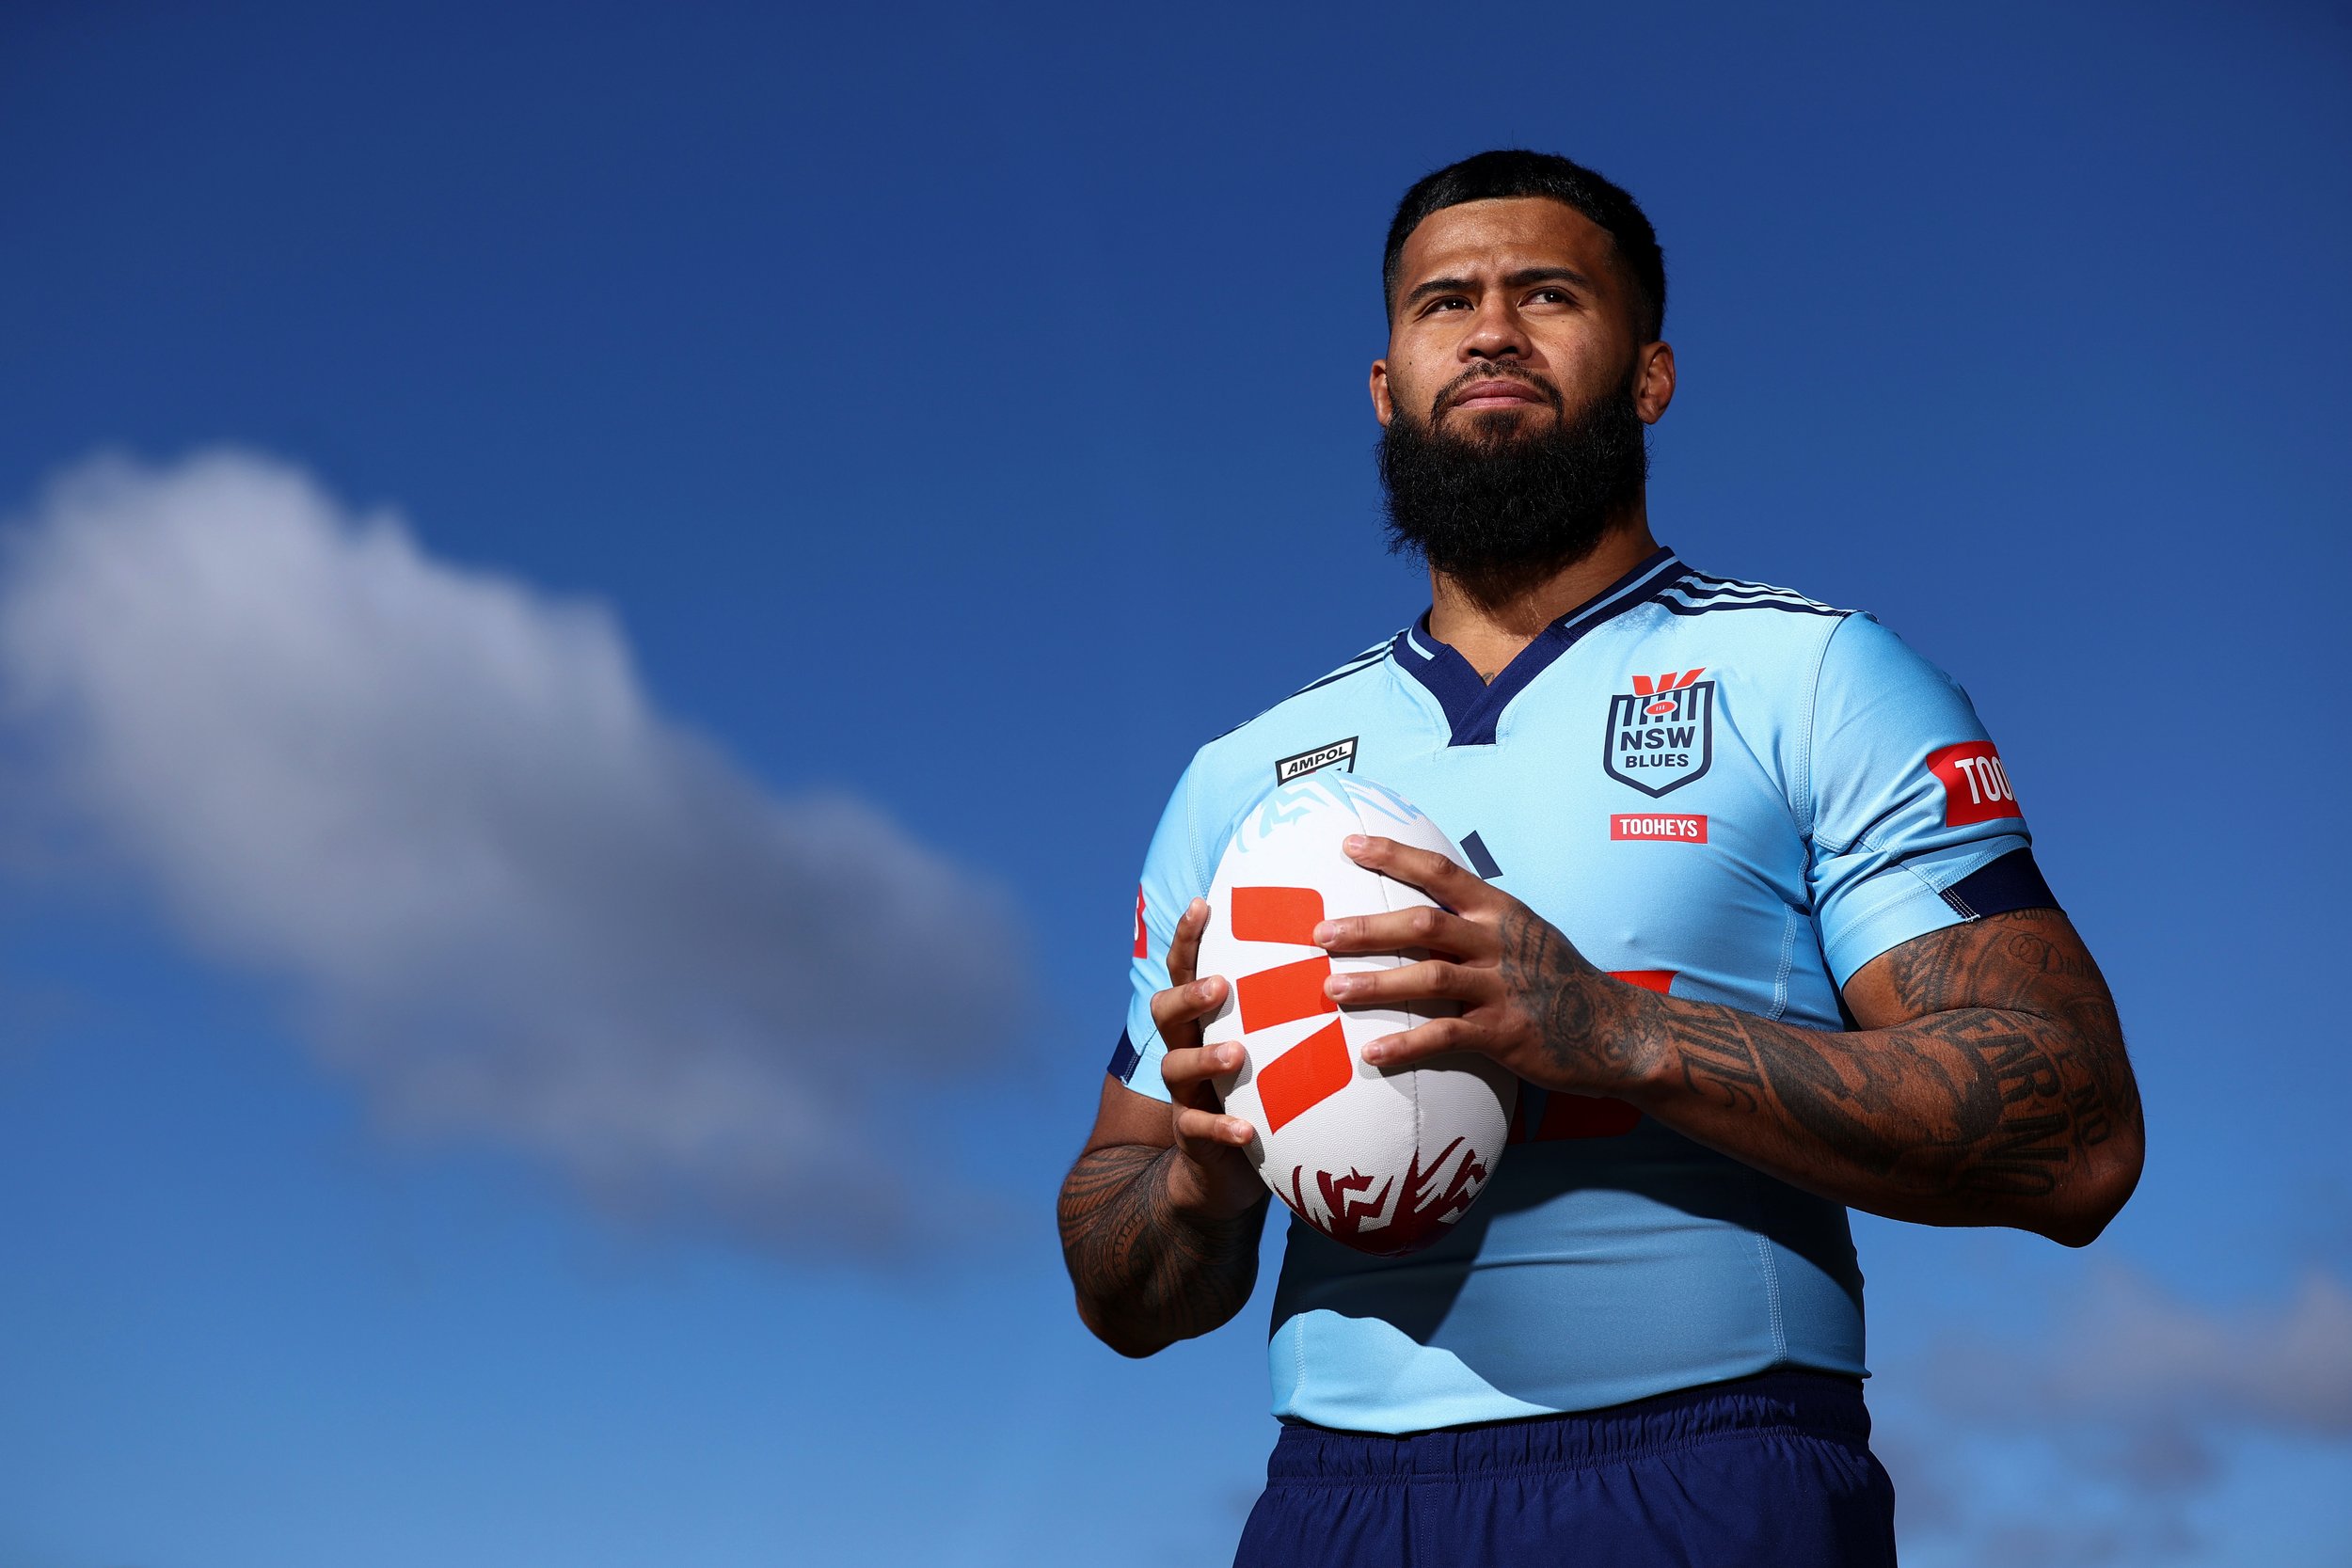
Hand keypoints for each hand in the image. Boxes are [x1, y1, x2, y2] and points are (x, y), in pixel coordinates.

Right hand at [1149, 898, 1270, 1220]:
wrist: (1225, 1173)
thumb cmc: (1262, 1091)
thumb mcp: (1271, 1043)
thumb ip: (1290, 1004)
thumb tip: (1347, 948)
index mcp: (1204, 1020)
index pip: (1186, 968)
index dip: (1188, 937)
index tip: (1204, 904)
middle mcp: (1186, 1049)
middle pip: (1165, 1010)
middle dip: (1189, 994)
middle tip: (1221, 986)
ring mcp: (1185, 1095)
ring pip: (1174, 1067)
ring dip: (1204, 1058)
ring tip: (1236, 1054)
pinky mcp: (1193, 1138)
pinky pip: (1197, 1130)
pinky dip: (1221, 1128)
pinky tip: (1247, 1131)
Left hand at [1312, 834, 1662, 1096]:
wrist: (1616, 1030)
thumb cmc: (1558, 980)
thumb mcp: (1523, 934)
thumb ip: (1475, 921)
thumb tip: (1418, 909)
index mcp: (1500, 911)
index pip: (1440, 872)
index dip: (1393, 855)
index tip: (1349, 844)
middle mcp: (1498, 942)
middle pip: (1423, 925)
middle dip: (1368, 928)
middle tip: (1320, 934)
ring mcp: (1502, 988)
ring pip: (1428, 978)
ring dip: (1375, 985)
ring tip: (1332, 989)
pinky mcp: (1505, 1033)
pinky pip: (1445, 1036)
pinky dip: (1405, 1045)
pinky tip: (1371, 1053)